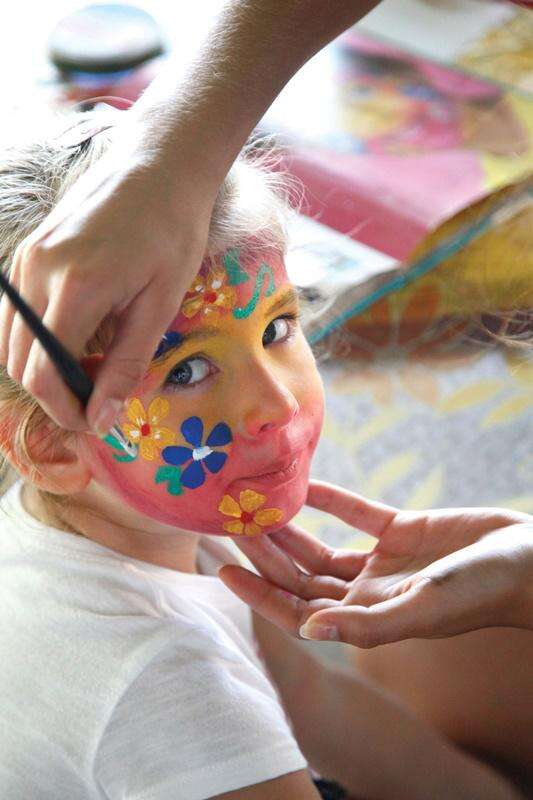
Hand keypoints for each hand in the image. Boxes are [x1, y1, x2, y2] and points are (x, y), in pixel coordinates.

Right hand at [0, 122, 213, 433]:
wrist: (159, 166)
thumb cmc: (172, 233)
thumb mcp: (161, 305)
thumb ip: (127, 364)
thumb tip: (100, 417)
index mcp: (76, 288)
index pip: (44, 374)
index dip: (64, 410)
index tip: (93, 423)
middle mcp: (37, 271)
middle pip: (20, 363)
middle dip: (54, 394)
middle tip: (96, 402)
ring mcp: (26, 257)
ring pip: (10, 340)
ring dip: (42, 368)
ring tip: (89, 369)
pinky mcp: (28, 250)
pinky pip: (16, 313)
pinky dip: (37, 339)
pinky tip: (76, 337)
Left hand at [218, 480, 532, 646]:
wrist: (528, 560)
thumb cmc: (481, 592)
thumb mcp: (424, 609)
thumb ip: (367, 625)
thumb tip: (308, 630)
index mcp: (367, 617)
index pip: (298, 609)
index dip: (259, 593)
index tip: (222, 568)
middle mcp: (367, 592)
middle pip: (301, 574)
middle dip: (265, 553)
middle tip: (230, 522)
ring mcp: (383, 561)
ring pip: (320, 546)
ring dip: (289, 528)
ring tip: (255, 504)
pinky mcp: (401, 530)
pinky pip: (356, 513)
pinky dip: (331, 498)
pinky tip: (306, 482)